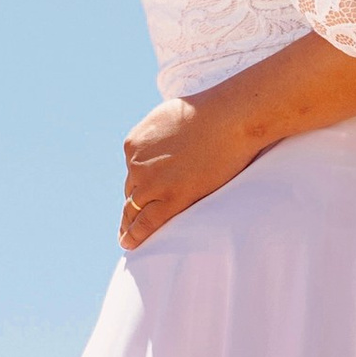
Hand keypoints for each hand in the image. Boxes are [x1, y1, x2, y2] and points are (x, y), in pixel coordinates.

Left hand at [121, 93, 256, 248]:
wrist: (229, 118)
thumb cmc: (209, 113)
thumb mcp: (168, 117)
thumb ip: (157, 135)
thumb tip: (162, 143)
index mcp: (134, 143)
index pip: (132, 171)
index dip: (137, 186)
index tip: (134, 198)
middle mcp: (136, 163)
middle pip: (131, 190)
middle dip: (132, 205)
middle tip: (126, 223)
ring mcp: (151, 182)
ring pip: (135, 208)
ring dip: (130, 222)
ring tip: (127, 237)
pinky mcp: (170, 198)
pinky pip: (146, 222)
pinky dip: (135, 235)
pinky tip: (130, 243)